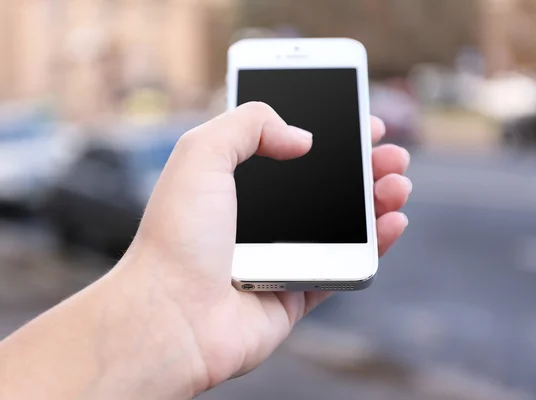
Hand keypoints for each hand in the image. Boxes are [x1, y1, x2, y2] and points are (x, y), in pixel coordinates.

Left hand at [107, 102, 411, 397]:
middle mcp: (258, 217)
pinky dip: (374, 245)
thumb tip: (301, 138)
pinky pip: (344, 266)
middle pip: (322, 185)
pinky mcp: (296, 290)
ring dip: (376, 199)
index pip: (288, 149)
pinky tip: (393, 221)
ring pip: (341, 223)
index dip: (327, 133)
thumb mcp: (202, 153)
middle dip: (362, 165)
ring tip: (398, 182)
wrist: (173, 313)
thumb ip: (250, 124)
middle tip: (389, 153)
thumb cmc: (178, 235)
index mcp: (233, 183)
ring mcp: (279, 254)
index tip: (359, 122)